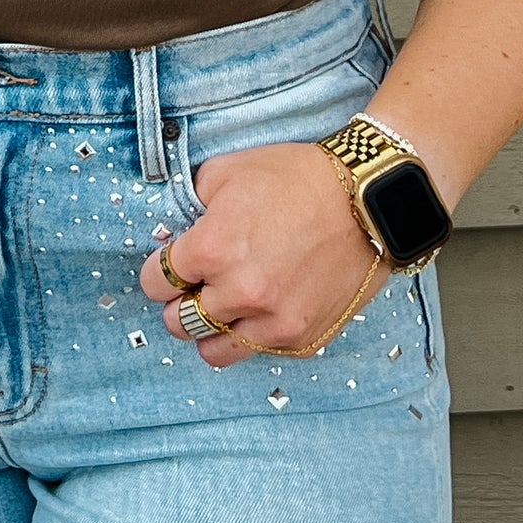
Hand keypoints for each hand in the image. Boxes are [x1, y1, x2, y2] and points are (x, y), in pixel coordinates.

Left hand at [139, 141, 385, 368]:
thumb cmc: (296, 178)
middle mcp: (239, 292)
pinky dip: (250, 334)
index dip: (159, 270)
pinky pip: (256, 351)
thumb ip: (190, 205)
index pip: (156, 282)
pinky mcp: (301, 338)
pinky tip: (260, 307)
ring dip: (209, 330)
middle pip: (177, 321)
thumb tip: (174, 231)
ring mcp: (272, 321)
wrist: (366, 200)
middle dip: (178, 302)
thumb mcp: (226, 172)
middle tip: (194, 286)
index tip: (171, 264)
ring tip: (221, 306)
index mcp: (213, 249)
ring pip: (213, 351)